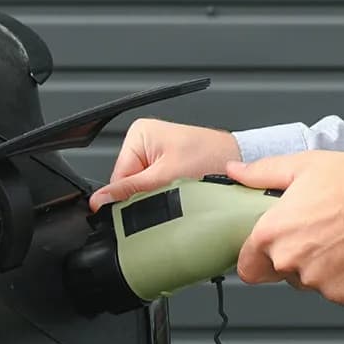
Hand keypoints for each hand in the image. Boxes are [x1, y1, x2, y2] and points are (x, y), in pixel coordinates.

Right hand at [89, 119, 241, 210]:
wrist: (244, 166)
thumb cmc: (213, 158)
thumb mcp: (166, 177)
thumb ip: (131, 191)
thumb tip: (99, 201)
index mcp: (138, 135)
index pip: (117, 178)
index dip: (128, 198)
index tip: (142, 208)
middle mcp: (146, 143)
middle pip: (129, 186)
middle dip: (145, 198)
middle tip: (168, 199)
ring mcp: (158, 156)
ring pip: (144, 192)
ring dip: (158, 199)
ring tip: (180, 195)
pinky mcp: (170, 169)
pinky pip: (158, 190)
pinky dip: (168, 197)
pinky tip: (182, 196)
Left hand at [226, 151, 343, 305]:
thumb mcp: (303, 165)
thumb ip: (262, 172)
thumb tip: (236, 170)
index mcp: (271, 234)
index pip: (247, 264)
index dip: (257, 255)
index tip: (271, 246)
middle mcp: (289, 262)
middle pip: (279, 272)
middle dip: (292, 257)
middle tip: (316, 233)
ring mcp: (316, 282)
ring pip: (308, 281)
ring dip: (318, 266)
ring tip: (340, 238)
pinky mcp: (342, 294)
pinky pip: (335, 290)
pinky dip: (343, 276)